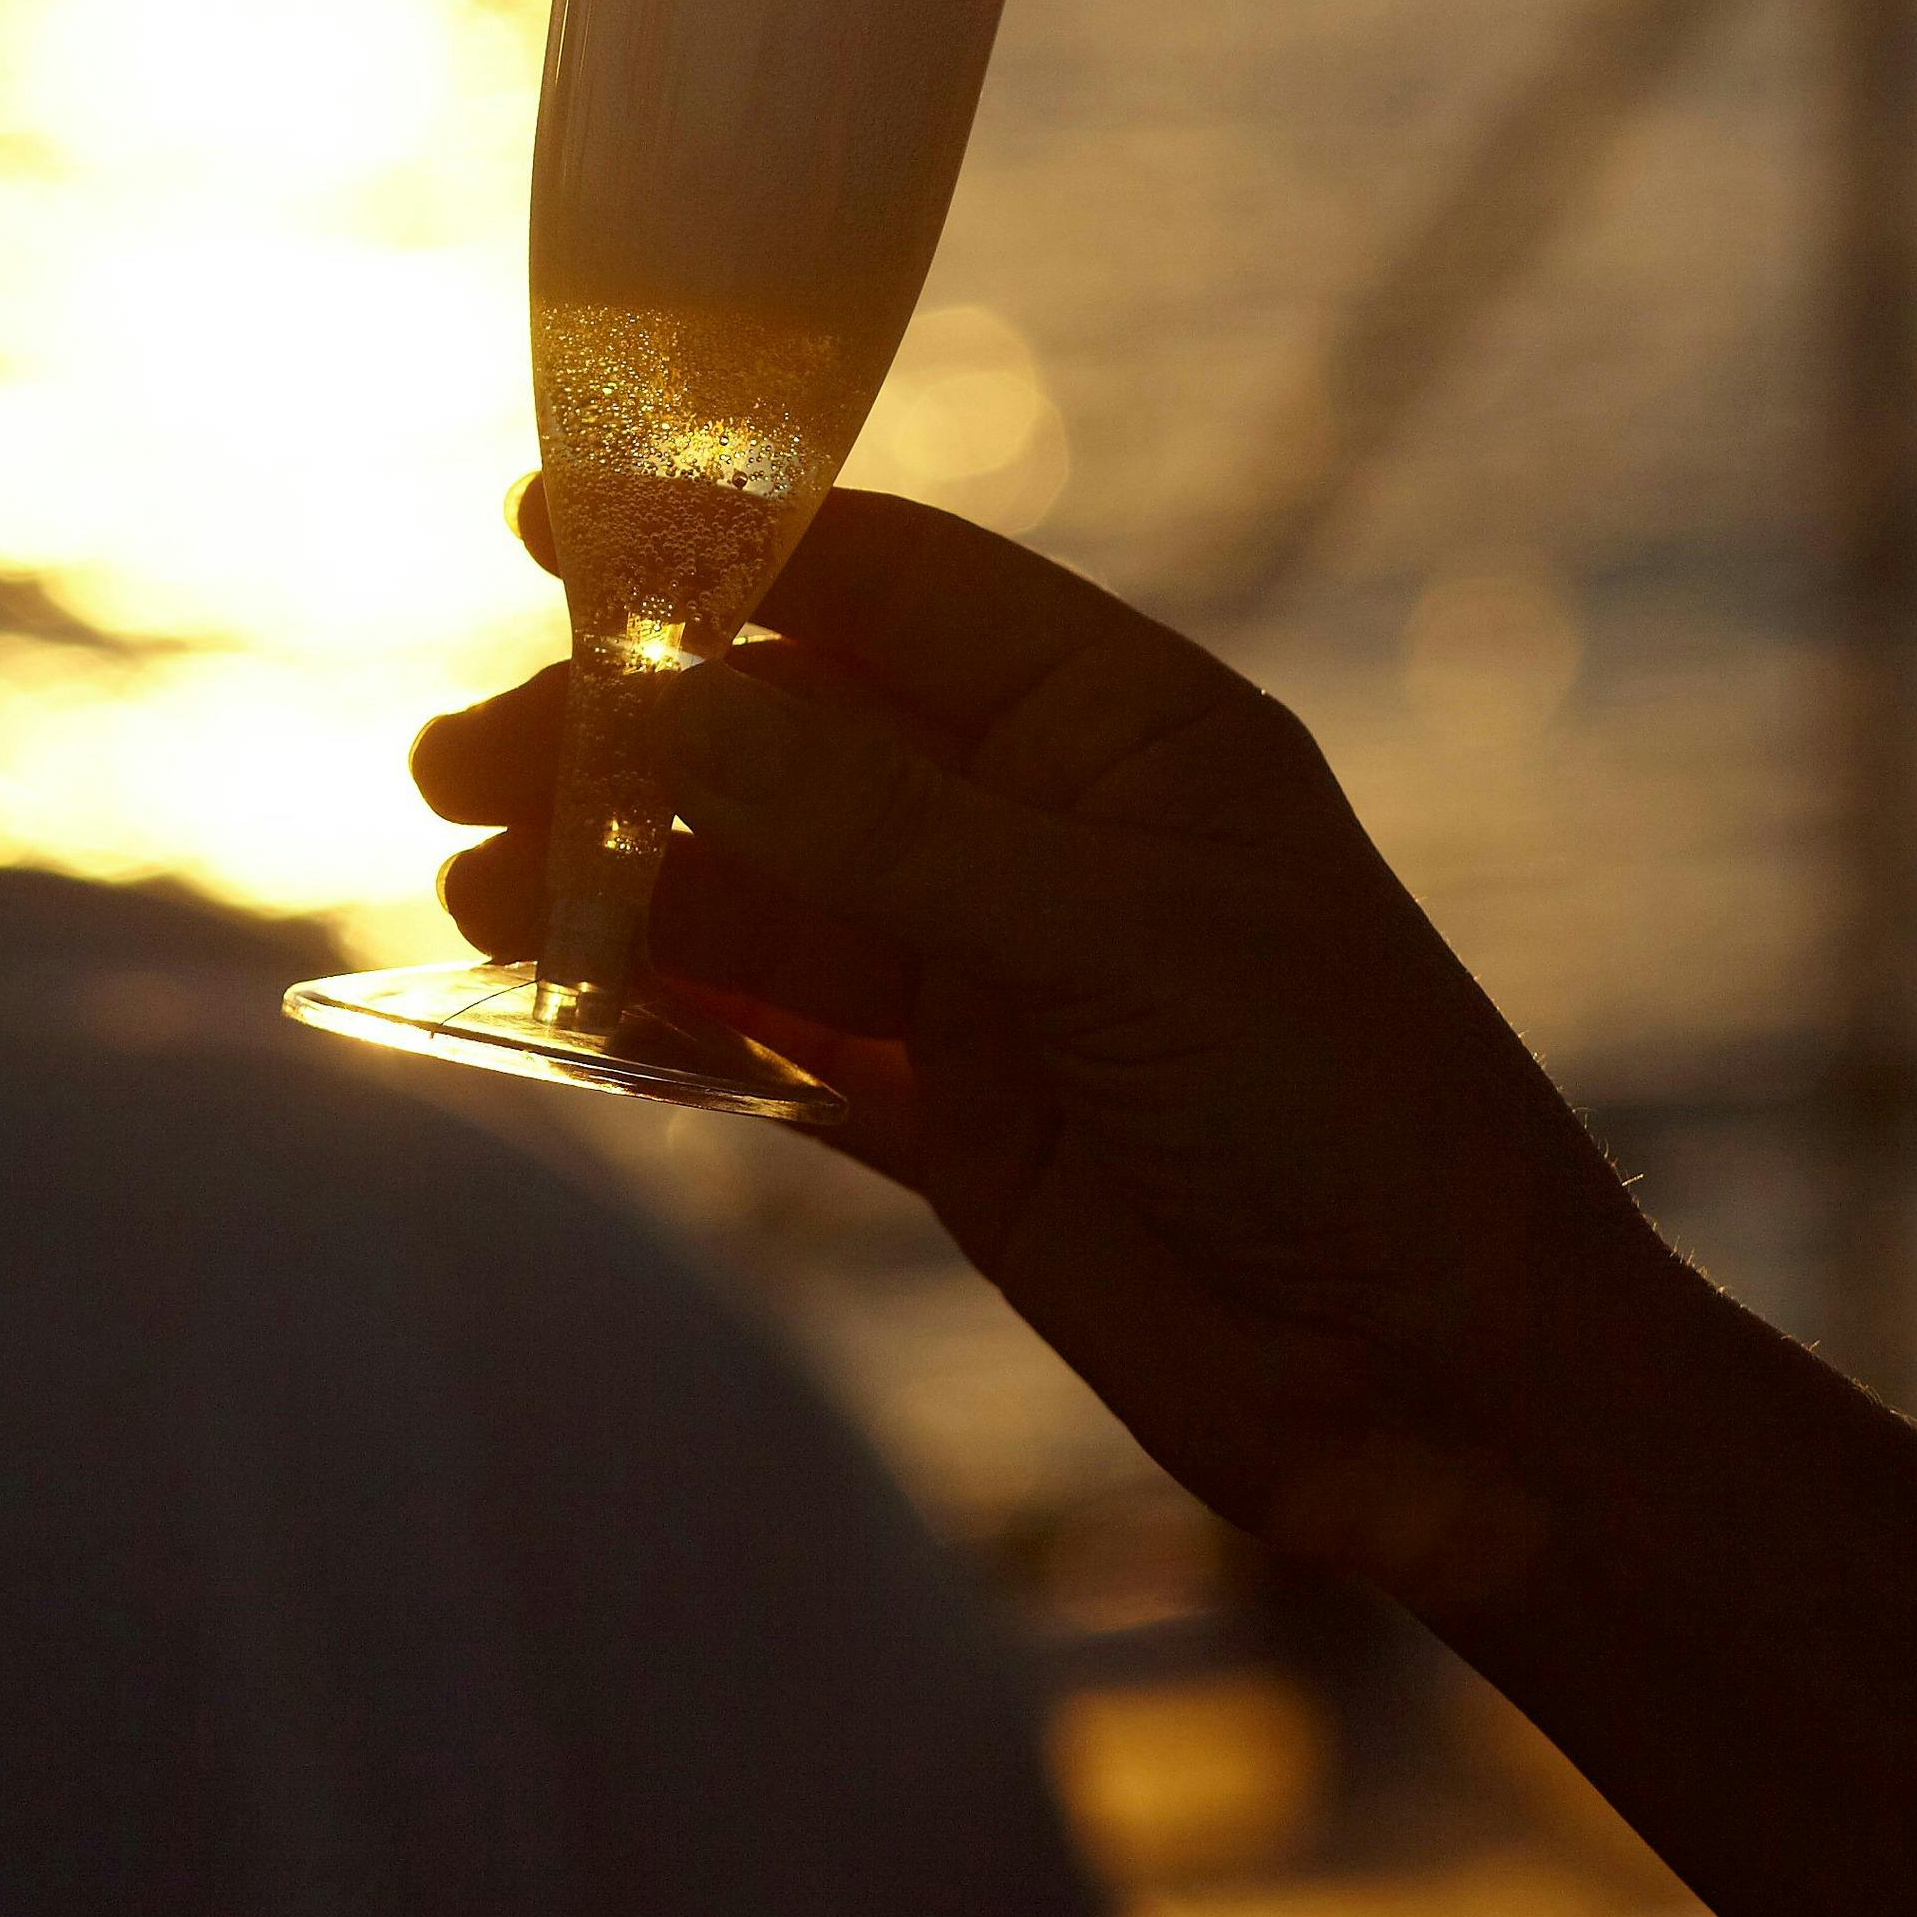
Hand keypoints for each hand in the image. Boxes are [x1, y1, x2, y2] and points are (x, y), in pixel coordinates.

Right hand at [411, 489, 1661, 1612]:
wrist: (1456, 1388)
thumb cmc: (1344, 1112)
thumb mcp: (1105, 936)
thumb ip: (876, 825)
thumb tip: (664, 705)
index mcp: (1118, 722)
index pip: (891, 584)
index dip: (723, 550)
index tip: (551, 528)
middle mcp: (1044, 826)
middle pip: (792, 737)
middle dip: (629, 736)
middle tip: (460, 760)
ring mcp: (993, 975)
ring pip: (763, 891)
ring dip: (622, 879)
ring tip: (469, 884)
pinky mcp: (958, 1118)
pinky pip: (778, 1034)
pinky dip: (669, 1012)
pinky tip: (559, 995)